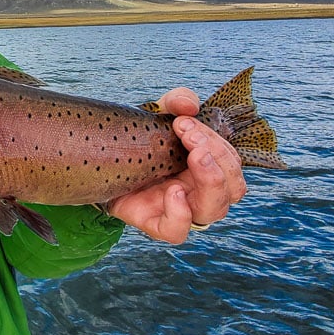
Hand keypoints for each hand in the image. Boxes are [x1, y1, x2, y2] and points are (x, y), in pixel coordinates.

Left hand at [106, 87, 246, 243]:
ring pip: (214, 210)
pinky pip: (177, 232)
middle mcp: (198, 192)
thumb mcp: (158, 114)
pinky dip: (180, 214)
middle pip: (233, 188)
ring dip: (210, 179)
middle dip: (217, 157)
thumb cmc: (138, 140)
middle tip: (188, 135)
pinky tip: (171, 191)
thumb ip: (175, 102)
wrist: (100, 158)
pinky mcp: (153, 223)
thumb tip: (189, 105)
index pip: (231, 163)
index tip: (184, 122)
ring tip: (190, 155)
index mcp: (206, 168)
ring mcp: (179, 210)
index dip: (218, 143)